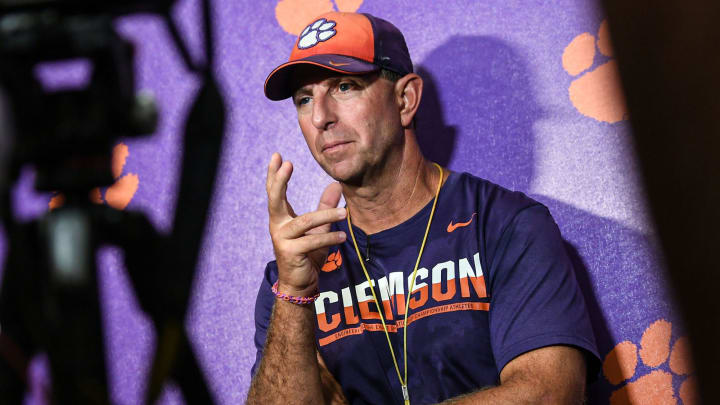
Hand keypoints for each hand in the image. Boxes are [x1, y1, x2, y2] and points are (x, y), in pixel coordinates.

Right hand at [266, 153, 345, 296]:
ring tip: (345, 212)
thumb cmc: (308, 253)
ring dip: (327, 216)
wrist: (301, 283)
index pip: (275, 192)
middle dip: (280, 181)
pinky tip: (342, 236)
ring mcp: (282, 239)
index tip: (277, 155)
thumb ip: (324, 207)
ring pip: (305, 222)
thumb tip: (336, 185)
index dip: (274, 174)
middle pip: (275, 199)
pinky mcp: (290, 253)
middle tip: (287, 164)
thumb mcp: (318, 227)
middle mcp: (277, 226)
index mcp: (281, 217)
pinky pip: (312, 241)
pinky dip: (329, 237)